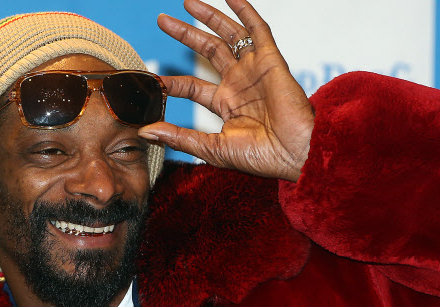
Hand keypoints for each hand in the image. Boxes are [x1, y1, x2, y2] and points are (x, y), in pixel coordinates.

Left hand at [138, 0, 314, 181]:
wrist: (295, 154)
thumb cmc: (259, 157)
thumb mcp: (211, 148)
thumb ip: (179, 138)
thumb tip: (145, 132)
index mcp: (225, 105)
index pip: (191, 86)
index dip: (171, 82)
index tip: (153, 79)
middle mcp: (238, 83)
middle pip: (207, 51)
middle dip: (185, 34)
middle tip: (162, 20)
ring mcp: (253, 70)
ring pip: (228, 36)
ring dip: (208, 17)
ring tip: (186, 3)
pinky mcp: (270, 61)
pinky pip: (257, 30)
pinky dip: (245, 11)